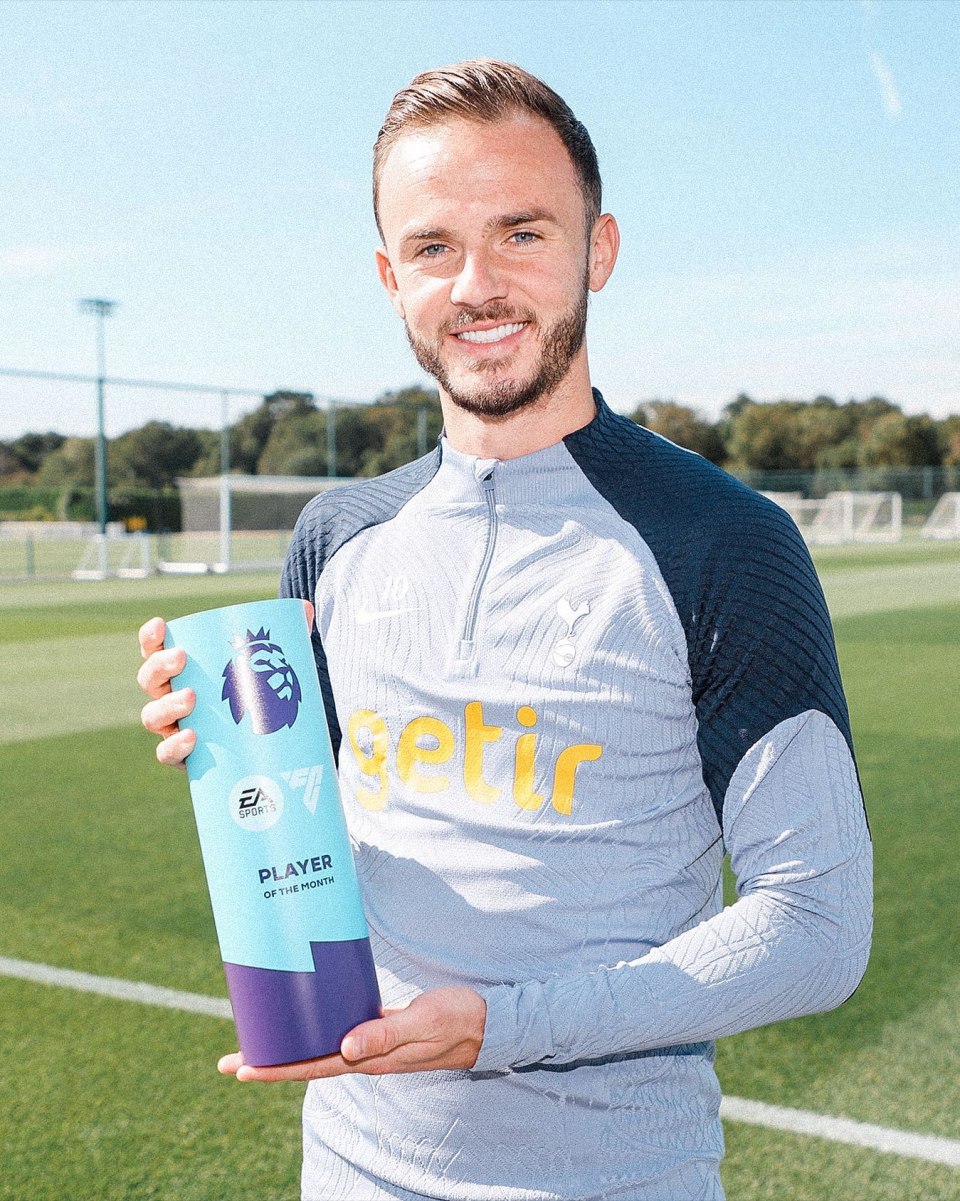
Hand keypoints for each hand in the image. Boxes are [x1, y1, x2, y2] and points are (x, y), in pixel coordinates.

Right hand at [137, 602, 314, 766]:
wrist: (263, 744)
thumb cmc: (255, 693)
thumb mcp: (271, 663)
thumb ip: (286, 635)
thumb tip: (306, 608)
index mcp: (182, 670)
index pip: (155, 651)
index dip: (151, 638)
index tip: (161, 624)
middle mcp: (170, 697)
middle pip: (150, 680)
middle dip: (160, 666)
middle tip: (182, 657)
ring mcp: (174, 727)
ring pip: (152, 716)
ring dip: (167, 705)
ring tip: (191, 698)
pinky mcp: (184, 757)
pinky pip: (167, 753)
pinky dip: (173, 746)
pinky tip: (191, 737)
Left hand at [217, 986, 486, 1082]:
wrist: (486, 1021)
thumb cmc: (457, 1020)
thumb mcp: (424, 1024)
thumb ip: (387, 1035)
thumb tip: (345, 1049)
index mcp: (371, 1058)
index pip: (311, 1068)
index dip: (275, 1070)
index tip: (240, 1068)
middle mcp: (365, 1055)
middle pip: (307, 1063)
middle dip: (270, 1062)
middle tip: (231, 1059)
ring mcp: (372, 1043)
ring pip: (320, 1048)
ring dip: (290, 1046)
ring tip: (261, 1038)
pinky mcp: (381, 1028)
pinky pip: (338, 1032)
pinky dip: (316, 1028)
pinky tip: (307, 1017)